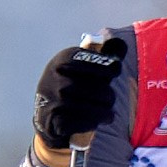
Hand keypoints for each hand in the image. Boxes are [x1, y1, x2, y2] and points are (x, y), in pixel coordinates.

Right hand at [31, 36, 126, 151]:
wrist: (45, 111)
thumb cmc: (72, 84)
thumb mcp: (82, 65)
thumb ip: (103, 54)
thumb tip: (121, 43)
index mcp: (65, 58)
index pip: (93, 61)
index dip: (109, 67)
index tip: (116, 72)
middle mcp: (56, 75)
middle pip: (93, 86)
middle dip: (107, 95)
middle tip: (111, 99)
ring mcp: (53, 97)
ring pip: (86, 106)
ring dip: (103, 112)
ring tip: (110, 115)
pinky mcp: (52, 118)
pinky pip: (77, 122)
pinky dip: (90, 123)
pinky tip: (97, 122)